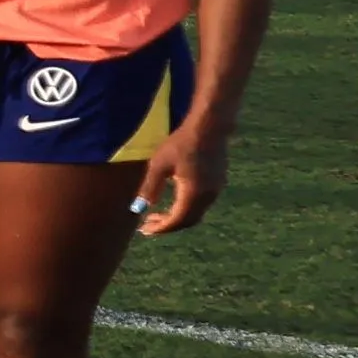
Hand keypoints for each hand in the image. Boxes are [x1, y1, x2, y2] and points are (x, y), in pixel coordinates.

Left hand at [134, 114, 228, 234]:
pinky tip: (173, 201)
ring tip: (155, 215)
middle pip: (187, 221)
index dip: (160, 228)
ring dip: (177, 217)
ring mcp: (216, 189)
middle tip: (147, 225)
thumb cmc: (180, 144)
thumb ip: (150, 188)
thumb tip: (138, 209)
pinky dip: (186, 208)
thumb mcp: (159, 165)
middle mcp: (208, 196)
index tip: (144, 231)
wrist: (209, 127)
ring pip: (196, 213)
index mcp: (194, 194)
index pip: (177, 221)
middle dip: (167, 226)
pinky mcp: (218, 182)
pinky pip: (201, 204)